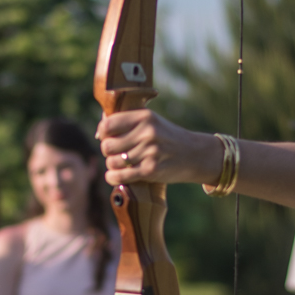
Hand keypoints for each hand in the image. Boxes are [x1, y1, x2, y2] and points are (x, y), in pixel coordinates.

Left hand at [97, 110, 224, 187]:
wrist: (194, 154)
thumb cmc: (167, 137)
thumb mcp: (151, 121)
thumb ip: (128, 122)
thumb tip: (100, 128)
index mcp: (144, 117)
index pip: (108, 125)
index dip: (103, 133)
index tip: (108, 137)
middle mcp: (147, 133)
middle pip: (107, 146)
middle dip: (108, 151)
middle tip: (117, 152)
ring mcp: (149, 152)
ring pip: (112, 162)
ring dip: (113, 165)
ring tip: (121, 163)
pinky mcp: (151, 170)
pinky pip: (120, 176)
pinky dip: (113, 178)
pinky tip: (115, 176)